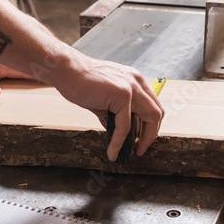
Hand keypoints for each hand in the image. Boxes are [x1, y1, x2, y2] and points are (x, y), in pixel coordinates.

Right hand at [48, 51, 164, 161]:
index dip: (150, 124)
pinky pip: (125, 126)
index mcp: (134, 80)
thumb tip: (116, 131)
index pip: (152, 104)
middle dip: (151, 134)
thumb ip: (114, 111)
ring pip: (150, 118)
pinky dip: (119, 142)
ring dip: (143, 140)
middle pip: (157, 112)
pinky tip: (112, 151)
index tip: (142, 139)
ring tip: (132, 153)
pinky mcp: (122, 95)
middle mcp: (137, 81)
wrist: (66, 70)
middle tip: (140, 149)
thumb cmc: (81, 82)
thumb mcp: (104, 97)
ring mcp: (131, 87)